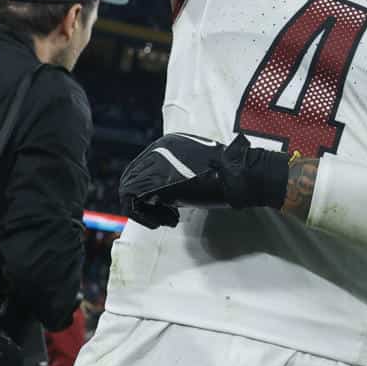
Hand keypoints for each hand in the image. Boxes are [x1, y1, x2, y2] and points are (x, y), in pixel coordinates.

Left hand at [118, 133, 288, 228]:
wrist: (236, 175)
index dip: (153, 192)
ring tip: (165, 221)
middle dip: (147, 202)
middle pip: (134, 178)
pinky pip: (131, 201)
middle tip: (167, 217)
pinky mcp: (153, 180)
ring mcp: (153, 163)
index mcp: (167, 144)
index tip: (172, 208)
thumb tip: (164, 191)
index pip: (145, 168)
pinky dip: (144, 216)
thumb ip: (179, 174)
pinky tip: (165, 222)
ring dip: (146, 211)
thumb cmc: (226, 177)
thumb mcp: (197, 170)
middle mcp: (157, 149)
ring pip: (130, 190)